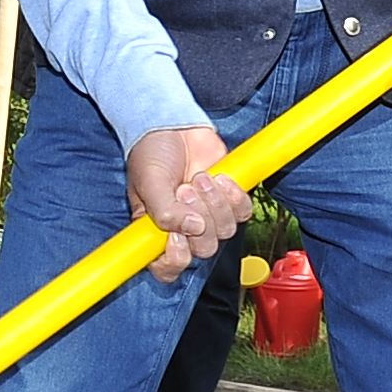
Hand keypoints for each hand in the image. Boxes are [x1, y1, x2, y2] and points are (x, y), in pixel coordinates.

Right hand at [124, 124, 249, 283]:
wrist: (172, 124)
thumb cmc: (152, 153)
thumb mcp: (149, 182)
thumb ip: (163, 211)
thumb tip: (192, 228)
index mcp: (156, 232)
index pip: (167, 268)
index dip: (175, 259)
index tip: (175, 235)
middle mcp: (183, 229)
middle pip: (203, 250)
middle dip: (200, 219)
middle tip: (185, 190)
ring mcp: (208, 215)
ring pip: (225, 231)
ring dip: (215, 203)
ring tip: (200, 177)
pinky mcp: (228, 199)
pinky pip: (242, 213)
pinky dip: (234, 196)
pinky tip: (221, 178)